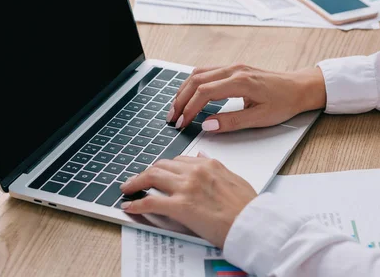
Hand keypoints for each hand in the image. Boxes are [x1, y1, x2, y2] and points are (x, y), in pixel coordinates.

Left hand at [120, 153, 256, 247]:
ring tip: (128, 189)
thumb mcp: (233, 178)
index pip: (178, 160)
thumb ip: (214, 166)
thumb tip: (200, 156)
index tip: (157, 173)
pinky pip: (151, 202)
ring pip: (151, 177)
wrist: (252, 224)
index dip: (164, 167)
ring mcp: (186, 188)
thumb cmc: (247, 206)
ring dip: (135, 182)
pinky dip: (137, 204)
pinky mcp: (180, 206)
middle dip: (146, 172)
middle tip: (137, 179)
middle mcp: (195, 171)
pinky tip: (130, 206)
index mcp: (208, 164)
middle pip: (161, 166)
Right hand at [166, 64, 325, 132]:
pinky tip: (189, 95)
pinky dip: (193, 84)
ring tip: (177, 108)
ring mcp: (233, 67)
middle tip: (172, 118)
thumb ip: (232, 122)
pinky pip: (206, 72)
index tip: (182, 123)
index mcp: (240, 81)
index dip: (189, 108)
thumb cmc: (284, 102)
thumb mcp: (260, 118)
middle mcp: (234, 70)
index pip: (204, 92)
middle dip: (181, 100)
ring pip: (198, 73)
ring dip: (184, 90)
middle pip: (196, 80)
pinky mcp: (234, 68)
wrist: (300, 87)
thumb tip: (207, 126)